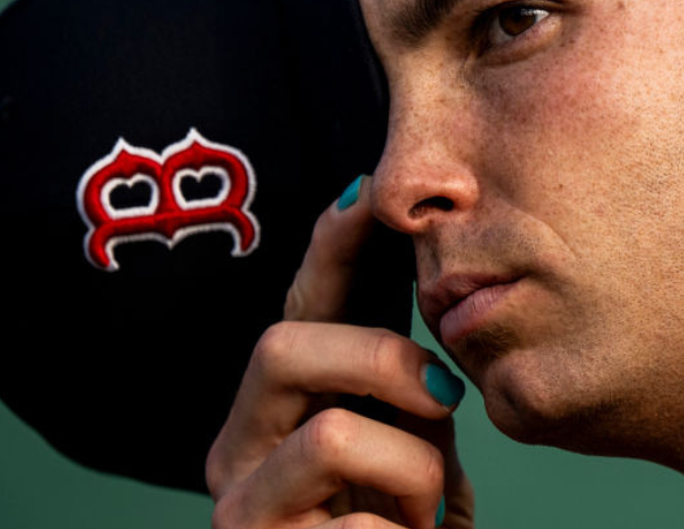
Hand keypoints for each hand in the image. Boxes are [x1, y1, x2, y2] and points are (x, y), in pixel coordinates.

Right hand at [207, 176, 473, 527]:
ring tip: (428, 506)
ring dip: (412, 467)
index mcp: (279, 404)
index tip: (371, 188)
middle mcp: (238, 446)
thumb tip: (438, 274)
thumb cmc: (404, 519)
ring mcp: (242, 505)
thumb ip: (407, 377)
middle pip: (278, 346)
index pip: (297, 305)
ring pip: (330, 436)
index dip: (330, 245)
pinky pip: (359, 523)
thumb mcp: (413, 436)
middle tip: (445, 395)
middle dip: (379, 357)